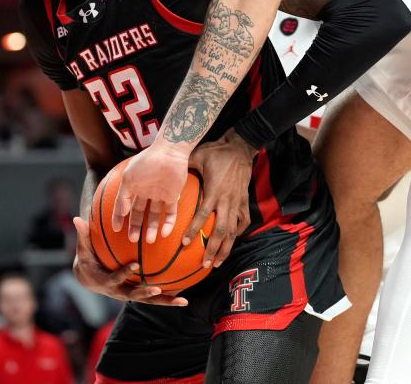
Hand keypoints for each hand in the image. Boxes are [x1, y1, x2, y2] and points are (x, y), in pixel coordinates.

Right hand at [72, 217, 187, 305]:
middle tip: (159, 290)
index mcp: (105, 281)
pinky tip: (184, 296)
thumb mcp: (82, 249)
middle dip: (146, 294)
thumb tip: (76, 218)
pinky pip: (153, 298)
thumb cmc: (87, 260)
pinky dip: (167, 298)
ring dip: (165, 301)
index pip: (115, 278)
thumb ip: (83, 235)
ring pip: (148, 301)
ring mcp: (128, 295)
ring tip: (183, 301)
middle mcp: (118, 292)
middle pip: (134, 296)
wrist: (88, 279)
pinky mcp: (136, 295)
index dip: (124, 273)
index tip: (135, 265)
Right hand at [112, 141, 189, 243]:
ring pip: (155, 216)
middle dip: (135, 227)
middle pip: (139, 213)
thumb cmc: (146, 163)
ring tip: (149, 240)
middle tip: (133, 240)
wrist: (169, 152)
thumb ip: (123, 198)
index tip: (116, 230)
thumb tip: (121, 214)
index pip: (124, 205)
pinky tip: (164, 233)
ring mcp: (160, 194)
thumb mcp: (128, 179)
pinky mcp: (173, 196)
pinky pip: (171, 213)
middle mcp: (146, 191)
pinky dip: (168, 224)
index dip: (119, 217)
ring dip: (151, 228)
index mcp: (134, 186)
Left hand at [184, 130, 255, 268]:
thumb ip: (184, 166)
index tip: (185, 244)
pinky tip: (232, 241)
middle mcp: (226, 201)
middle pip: (221, 231)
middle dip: (213, 249)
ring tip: (217, 262)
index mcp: (213, 192)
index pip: (203, 216)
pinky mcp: (245, 200)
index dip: (193, 231)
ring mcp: (237, 202)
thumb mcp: (198, 156)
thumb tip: (166, 172)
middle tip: (204, 264)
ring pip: (233, 231)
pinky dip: (238, 233)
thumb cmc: (217, 151)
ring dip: (226, 248)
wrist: (240, 146)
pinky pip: (243, 221)